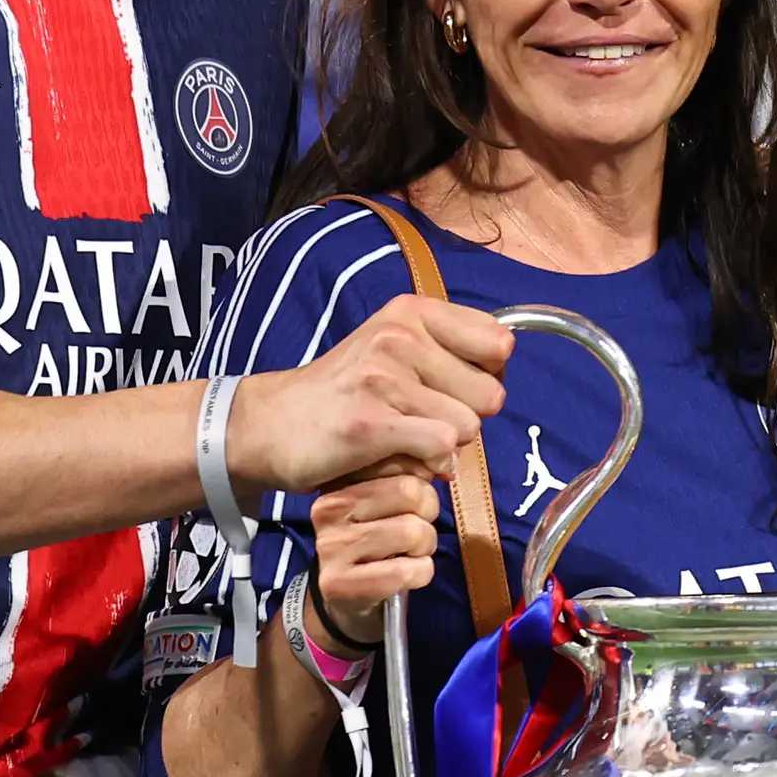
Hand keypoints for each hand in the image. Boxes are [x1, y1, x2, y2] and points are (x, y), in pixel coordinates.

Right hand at [229, 294, 509, 497]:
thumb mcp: (393, 346)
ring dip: (445, 445)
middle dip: (467, 417)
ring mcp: (382, 378)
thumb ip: (448, 349)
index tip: (455, 388)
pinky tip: (401, 457)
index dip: (488, 375)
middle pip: (490, 393)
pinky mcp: (370, 423)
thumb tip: (503, 371)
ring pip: (468, 426)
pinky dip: (430, 464)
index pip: (499, 343)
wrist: (273, 424)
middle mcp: (398, 337)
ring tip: (407, 438)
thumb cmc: (344, 392)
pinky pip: (441, 448)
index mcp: (410, 312)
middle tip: (425, 420)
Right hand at [311, 472, 439, 649]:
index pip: (401, 461)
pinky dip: (421, 574)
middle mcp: (329, 508)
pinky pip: (409, 570)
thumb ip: (411, 474)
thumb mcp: (389, 501)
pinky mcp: (340, 583)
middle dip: (428, 516)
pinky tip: (404, 575)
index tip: (415, 503)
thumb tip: (443, 456)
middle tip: (413, 532)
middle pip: (411, 492)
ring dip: (425, 548)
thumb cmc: (378, 543)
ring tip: (408, 554)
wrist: (347, 600)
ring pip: (414, 532)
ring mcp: (331, 546)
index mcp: (341, 479)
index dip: (423, 484)